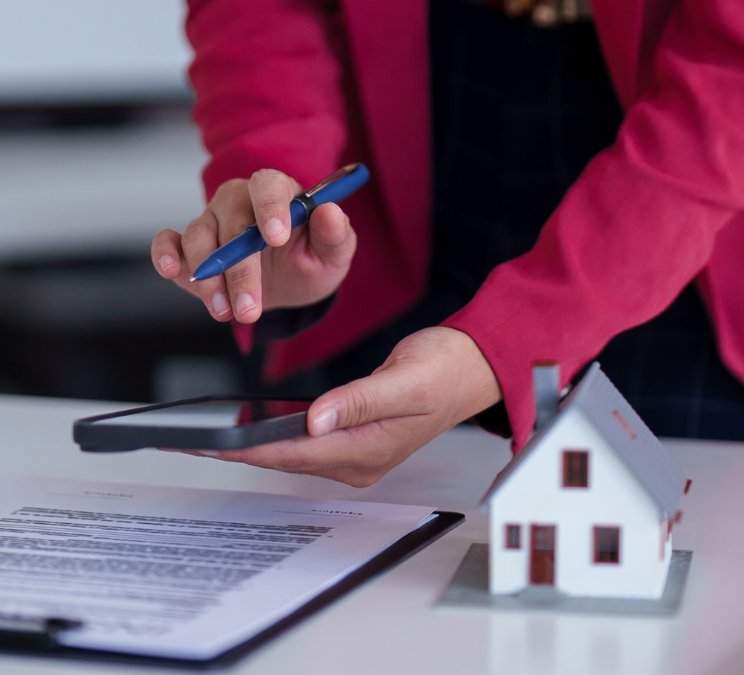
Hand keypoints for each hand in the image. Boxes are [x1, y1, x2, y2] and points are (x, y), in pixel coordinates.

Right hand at [151, 169, 356, 322]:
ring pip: (199, 238)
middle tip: (250, 309)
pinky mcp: (188, 246)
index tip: (275, 238)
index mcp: (278, 193)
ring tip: (227, 312)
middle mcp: (240, 200)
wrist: (289, 285)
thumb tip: (330, 212)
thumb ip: (335, 234)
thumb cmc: (310, 260)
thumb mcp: (333, 255)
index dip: (270, 208)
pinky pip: (169, 241)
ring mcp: (212, 221)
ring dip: (210, 279)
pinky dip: (165, 253)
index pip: (269, 186)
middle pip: (231, 222)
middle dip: (240, 270)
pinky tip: (171, 270)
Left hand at [176, 327, 503, 486]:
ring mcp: (358, 451)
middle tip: (189, 442)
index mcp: (369, 448)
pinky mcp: (357, 437)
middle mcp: (360, 459)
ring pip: (293, 453)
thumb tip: (316, 419)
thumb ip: (361, 400)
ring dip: (251, 447)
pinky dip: (274, 436)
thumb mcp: (407, 380)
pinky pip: (306, 443)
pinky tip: (253, 430)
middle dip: (237, 451)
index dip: (246, 449)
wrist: (473, 367)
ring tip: (209, 438)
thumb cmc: (446, 370)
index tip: (206, 444)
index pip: (294, 452)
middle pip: (285, 458)